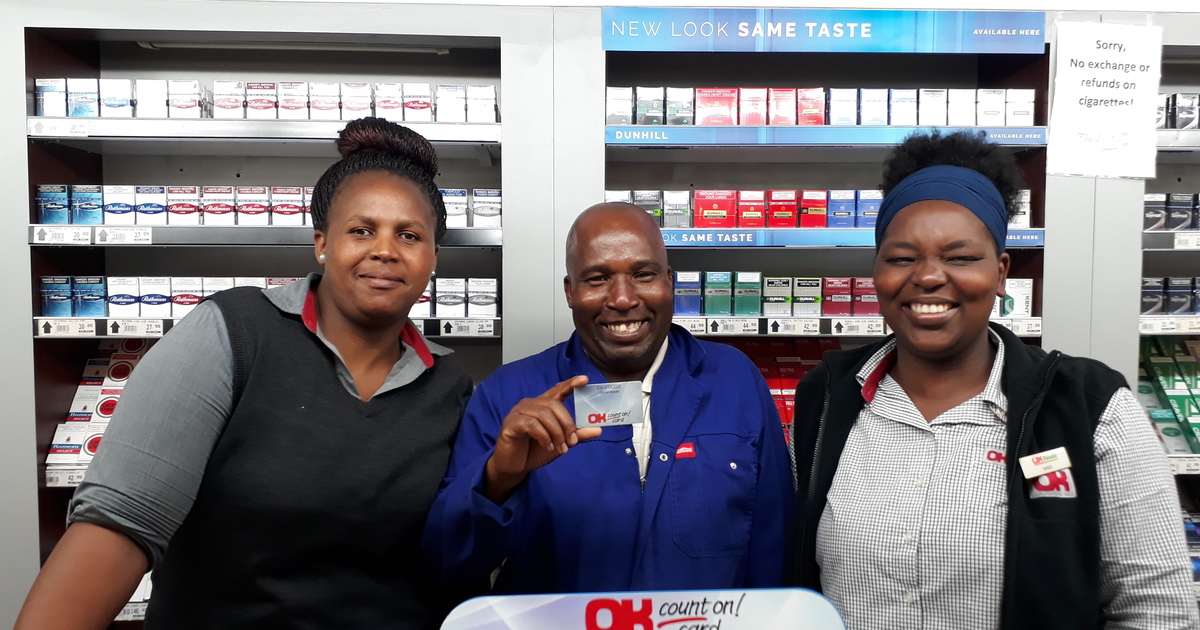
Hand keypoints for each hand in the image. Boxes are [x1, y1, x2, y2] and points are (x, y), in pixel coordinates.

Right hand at [484, 375, 600, 502]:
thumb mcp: (560, 443)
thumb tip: (598, 429)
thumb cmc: (535, 450)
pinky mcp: (511, 423)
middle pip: (554, 405)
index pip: (558, 390)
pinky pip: (531, 425)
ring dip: (556, 434)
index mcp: (542, 405)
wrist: (514, 466)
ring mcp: (518, 412)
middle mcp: (530, 404)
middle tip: (571, 442)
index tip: (585, 380)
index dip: (571, 384)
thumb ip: (576, 435)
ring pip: (544, 415)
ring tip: (560, 448)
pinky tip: (547, 446)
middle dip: (567, 424)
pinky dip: (543, 436)